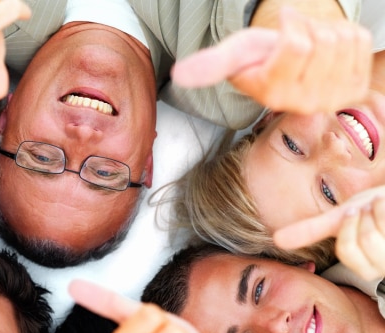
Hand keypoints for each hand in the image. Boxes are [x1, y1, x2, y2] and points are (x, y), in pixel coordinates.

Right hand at [173, 7, 371, 113]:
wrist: (295, 67)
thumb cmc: (263, 57)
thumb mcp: (236, 55)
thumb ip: (209, 65)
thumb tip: (178, 75)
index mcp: (273, 95)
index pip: (296, 44)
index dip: (291, 22)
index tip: (282, 24)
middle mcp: (305, 104)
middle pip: (321, 41)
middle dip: (308, 27)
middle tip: (297, 37)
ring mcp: (334, 99)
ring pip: (341, 40)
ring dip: (327, 31)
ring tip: (312, 44)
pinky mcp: (357, 89)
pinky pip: (359, 42)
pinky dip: (346, 36)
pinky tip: (330, 50)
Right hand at [274, 185, 384, 280]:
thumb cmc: (375, 208)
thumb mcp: (340, 218)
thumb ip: (310, 230)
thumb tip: (276, 239)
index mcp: (365, 266)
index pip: (347, 250)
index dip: (349, 227)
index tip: (356, 212)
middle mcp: (383, 267)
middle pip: (365, 242)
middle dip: (365, 217)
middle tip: (373, 210)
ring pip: (378, 237)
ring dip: (380, 211)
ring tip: (383, 208)